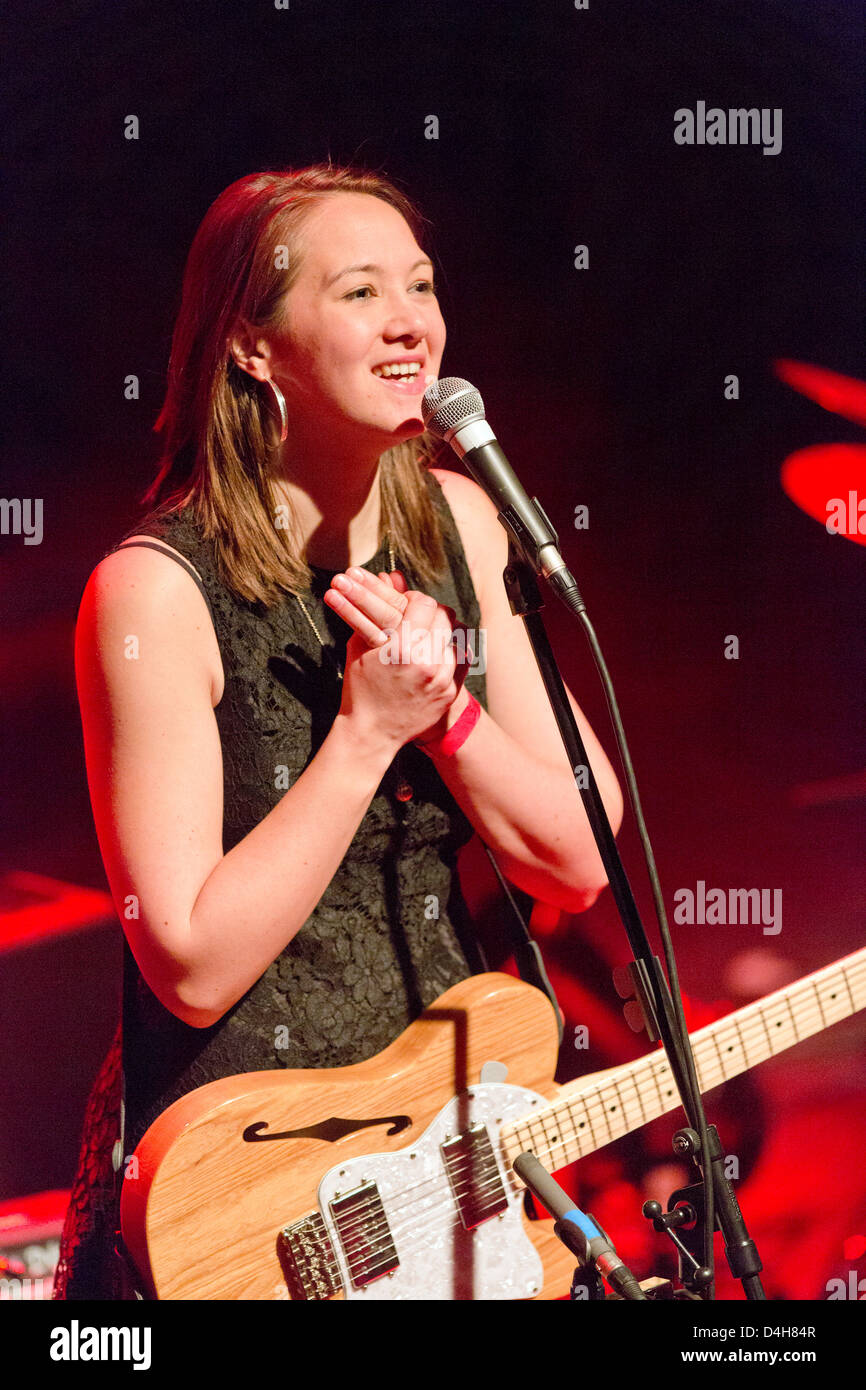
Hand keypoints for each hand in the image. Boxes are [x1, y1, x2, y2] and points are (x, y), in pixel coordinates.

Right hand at [324, 568, 466, 753]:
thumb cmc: (360, 688)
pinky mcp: (450, 692)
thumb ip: (373, 610)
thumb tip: (384, 576)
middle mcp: (427, 663)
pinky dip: (454, 649)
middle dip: (431, 611)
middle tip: (419, 615)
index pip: (423, 604)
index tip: (407, 603)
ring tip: (429, 631)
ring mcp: (442, 679)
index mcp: (402, 649)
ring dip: (444, 628)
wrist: (371, 732)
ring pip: (457, 635)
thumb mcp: (360, 646)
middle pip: (444, 616)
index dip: (414, 599)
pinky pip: (463, 658)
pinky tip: (440, 649)